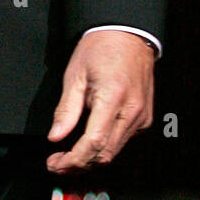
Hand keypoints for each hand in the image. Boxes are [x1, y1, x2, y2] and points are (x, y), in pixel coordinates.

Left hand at [46, 30, 154, 172]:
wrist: (128, 34)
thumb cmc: (101, 47)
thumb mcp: (74, 74)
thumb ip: (66, 109)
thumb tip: (55, 136)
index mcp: (113, 98)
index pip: (92, 144)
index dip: (71, 160)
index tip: (54, 163)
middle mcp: (132, 111)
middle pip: (105, 154)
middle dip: (79, 165)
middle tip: (57, 163)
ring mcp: (142, 117)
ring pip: (115, 152)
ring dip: (91, 159)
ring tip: (69, 156)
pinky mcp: (145, 118)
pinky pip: (123, 141)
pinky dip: (105, 147)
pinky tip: (89, 143)